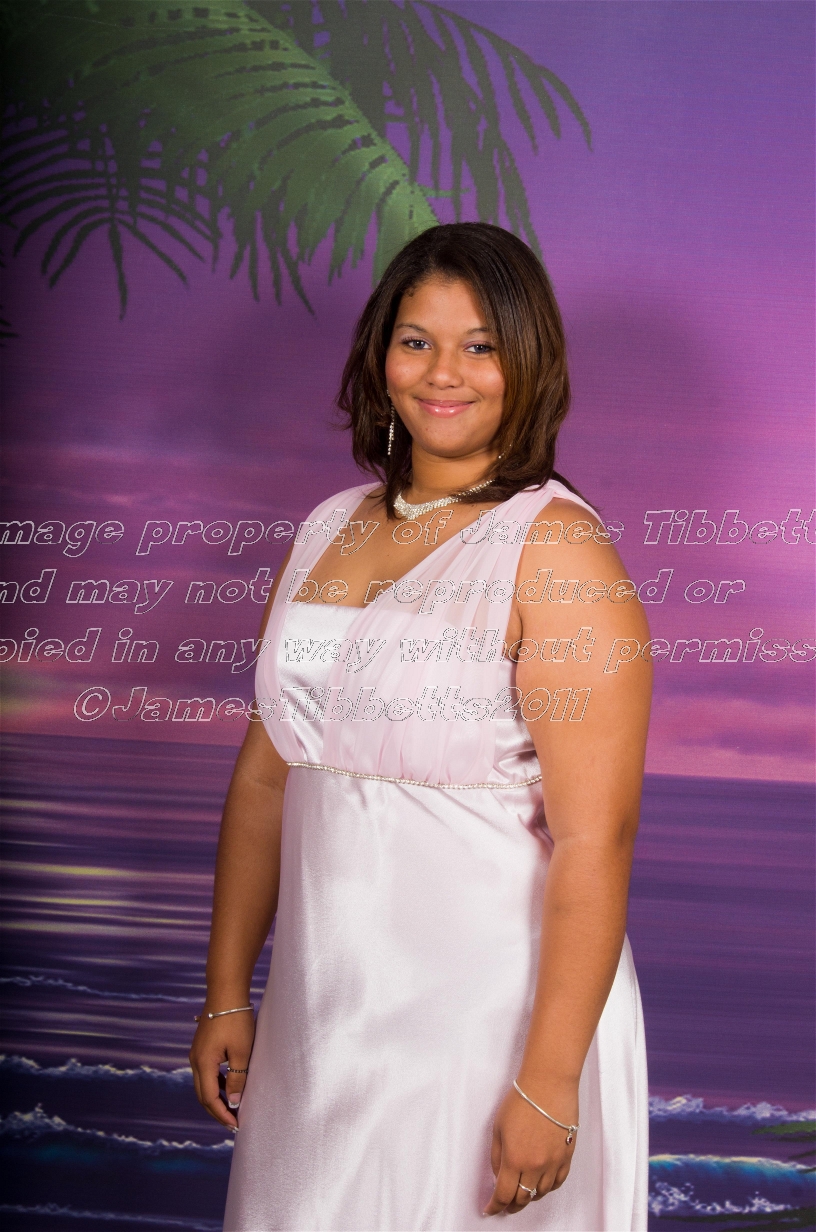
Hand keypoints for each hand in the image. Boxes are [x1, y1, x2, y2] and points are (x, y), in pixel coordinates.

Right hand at [189, 1009, 255, 1129]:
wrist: (226, 991)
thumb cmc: (236, 1020)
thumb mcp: (241, 1051)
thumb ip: (237, 1078)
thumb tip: (234, 1102)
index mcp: (203, 1063)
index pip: (210, 1098)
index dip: (222, 1114)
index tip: (235, 1125)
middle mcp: (195, 1060)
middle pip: (203, 1094)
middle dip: (217, 1110)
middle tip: (233, 1123)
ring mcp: (196, 1052)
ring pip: (203, 1084)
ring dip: (216, 1098)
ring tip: (232, 1108)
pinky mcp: (201, 1046)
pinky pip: (206, 1072)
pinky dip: (216, 1084)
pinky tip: (229, 1086)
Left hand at [482, 1080, 577, 1216]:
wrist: (549, 1084)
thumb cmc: (522, 1099)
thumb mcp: (498, 1127)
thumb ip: (497, 1156)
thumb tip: (498, 1174)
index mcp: (515, 1159)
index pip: (504, 1195)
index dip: (495, 1206)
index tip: (490, 1209)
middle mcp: (536, 1166)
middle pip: (523, 1198)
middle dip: (511, 1205)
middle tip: (505, 1205)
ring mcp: (554, 1162)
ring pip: (541, 1193)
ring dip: (530, 1197)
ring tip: (522, 1193)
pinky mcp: (567, 1155)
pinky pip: (558, 1182)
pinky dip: (548, 1188)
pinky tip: (542, 1185)